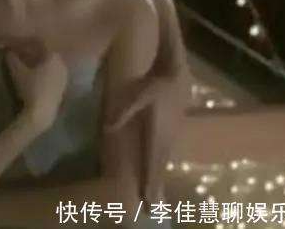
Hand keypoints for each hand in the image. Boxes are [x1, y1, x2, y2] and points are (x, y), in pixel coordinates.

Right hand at [4, 37, 67, 129]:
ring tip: (28, 66)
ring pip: (51, 65)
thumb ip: (12, 59)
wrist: (42, 112)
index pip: (41, 44)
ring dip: (40, 64)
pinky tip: (36, 78)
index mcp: (53, 56)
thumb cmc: (30, 88)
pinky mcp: (63, 88)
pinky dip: (45, 73)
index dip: (28, 43)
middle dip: (35, 53)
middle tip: (22, 54)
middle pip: (47, 54)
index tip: (19, 44)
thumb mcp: (17, 72)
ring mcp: (64, 77)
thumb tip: (8, 52)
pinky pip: (54, 75)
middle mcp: (62, 64)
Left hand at [104, 73, 186, 204]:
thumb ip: (123, 113)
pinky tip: (158, 172)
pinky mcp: (172, 132)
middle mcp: (167, 140)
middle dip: (155, 187)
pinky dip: (161, 167)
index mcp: (158, 136)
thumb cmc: (155, 85)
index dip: (151, 182)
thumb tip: (108, 128)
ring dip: (159, 179)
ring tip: (155, 196)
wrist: (176, 76)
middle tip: (152, 208)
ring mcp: (171, 137)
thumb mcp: (137, 96)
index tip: (149, 200)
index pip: (153, 164)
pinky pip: (165, 155)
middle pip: (160, 168)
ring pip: (164, 162)